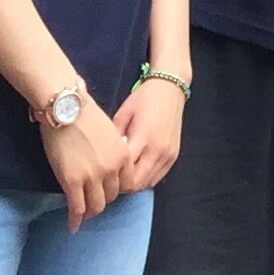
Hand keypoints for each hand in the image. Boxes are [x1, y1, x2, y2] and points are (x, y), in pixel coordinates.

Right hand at [41, 95, 129, 227]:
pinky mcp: (72, 181)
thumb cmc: (84, 115)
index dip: (115, 190)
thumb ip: (112, 151)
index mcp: (123, 155)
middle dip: (102, 200)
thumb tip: (107, 163)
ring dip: (89, 212)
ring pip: (95, 206)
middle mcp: (112, 168)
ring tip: (83, 215)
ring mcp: (92, 176)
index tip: (107, 193)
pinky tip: (72, 225)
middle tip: (92, 203)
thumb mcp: (109, 132)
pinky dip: (75, 219)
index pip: (125, 183)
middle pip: (111, 196)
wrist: (66, 108)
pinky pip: (77, 207)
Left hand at [113, 78, 186, 194]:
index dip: (110, 177)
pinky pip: (156, 178)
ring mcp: (167, 155)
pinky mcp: (173, 156)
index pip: (123, 171)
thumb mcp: (122, 114)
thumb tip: (102, 159)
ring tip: (120, 177)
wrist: (170, 89)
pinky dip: (144, 180)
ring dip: (132, 184)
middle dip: (120, 185)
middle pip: (135, 183)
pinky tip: (135, 172)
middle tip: (108, 179)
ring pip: (146, 184)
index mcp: (143, 137)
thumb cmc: (143, 99)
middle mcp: (158, 150)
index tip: (99, 175)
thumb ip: (113, 139)